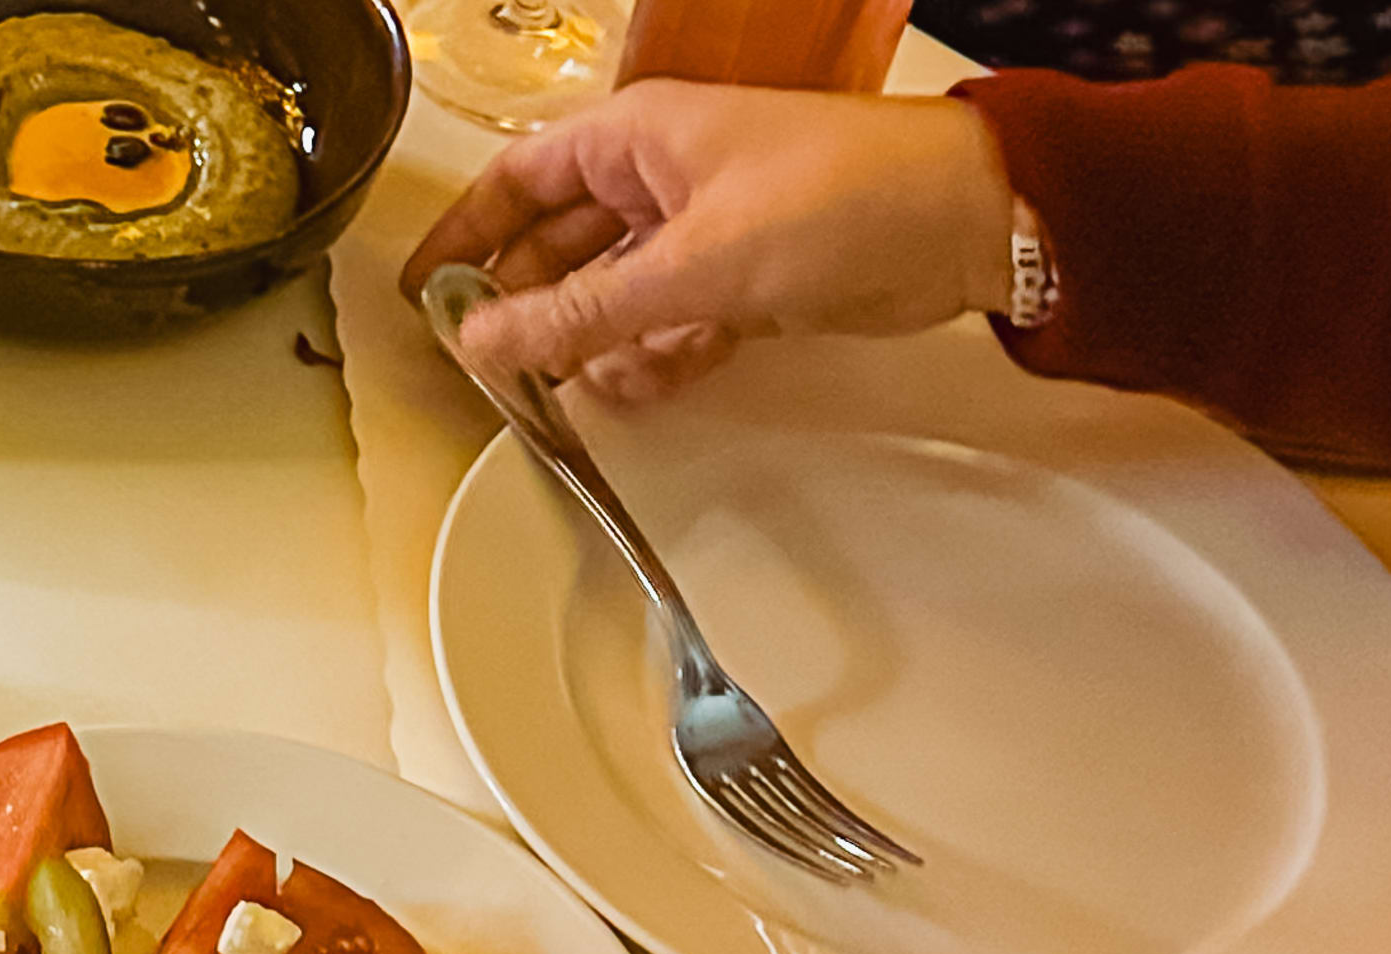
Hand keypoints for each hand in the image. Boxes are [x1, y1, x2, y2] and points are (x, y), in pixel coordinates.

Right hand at [404, 82, 1021, 401]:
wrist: (966, 221)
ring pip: (613, 295)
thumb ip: (578, 312)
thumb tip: (484, 340)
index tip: (424, 294)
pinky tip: (651, 378)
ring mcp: (704, 230)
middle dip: (530, 306)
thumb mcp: (690, 264)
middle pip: (559, 247)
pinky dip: (657, 355)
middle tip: (497, 366)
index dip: (465, 237)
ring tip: (590, 379)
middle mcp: (662, 178)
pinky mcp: (745, 281)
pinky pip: (669, 323)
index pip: (517, 183)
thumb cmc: (841, 197)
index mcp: (636, 138)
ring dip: (598, 342)